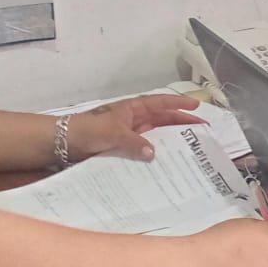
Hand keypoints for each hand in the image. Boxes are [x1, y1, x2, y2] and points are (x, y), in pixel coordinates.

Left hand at [70, 94, 205, 159]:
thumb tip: (154, 154)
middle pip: (163, 120)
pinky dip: (156, 155)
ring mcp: (130, 134)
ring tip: (191, 150)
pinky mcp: (124, 149)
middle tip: (203, 132)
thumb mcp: (113, 133)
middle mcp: (134, 120)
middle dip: (182, 124)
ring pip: (157, 136)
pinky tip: (166, 164)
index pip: (161, 103)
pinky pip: (145, 150)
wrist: (64, 143)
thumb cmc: (88, 129)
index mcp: (133, 109)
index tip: (197, 106)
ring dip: (172, 141)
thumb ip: (134, 143)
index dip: (179, 103)